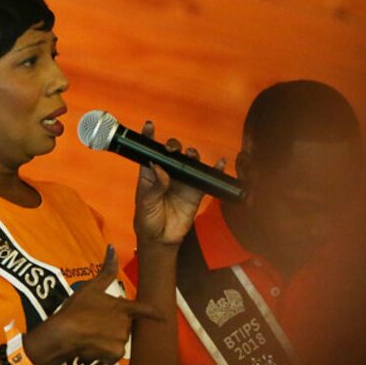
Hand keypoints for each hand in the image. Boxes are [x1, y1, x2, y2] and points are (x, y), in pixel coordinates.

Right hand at [24, 246, 163, 364]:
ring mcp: (121, 339)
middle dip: (111, 327)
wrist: (64, 333)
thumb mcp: (91, 287)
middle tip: (93, 325)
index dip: (155, 314)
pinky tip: (90, 348)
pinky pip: (112, 355)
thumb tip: (112, 247)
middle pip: (124, 327)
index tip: (164, 317)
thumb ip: (106, 270)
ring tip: (89, 336)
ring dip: (106, 342)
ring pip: (117, 341)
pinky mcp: (115, 354)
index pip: (144, 310)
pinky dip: (102, 354)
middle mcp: (125, 323)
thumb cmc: (76, 309)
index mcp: (122, 307)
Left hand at [131, 121, 220, 247]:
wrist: (161, 239)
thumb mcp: (146, 204)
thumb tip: (160, 169)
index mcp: (150, 173)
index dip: (149, 136)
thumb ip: (155, 186)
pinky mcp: (195, 191)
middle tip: (171, 149)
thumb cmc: (147, 220)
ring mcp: (182, 181)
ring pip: (189, 161)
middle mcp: (167, 173)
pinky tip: (219, 163)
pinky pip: (206, 178)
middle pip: (172, 152)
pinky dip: (214, 170)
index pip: (149, 151)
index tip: (149, 125)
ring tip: (190, 155)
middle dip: (173, 145)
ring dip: (191, 154)